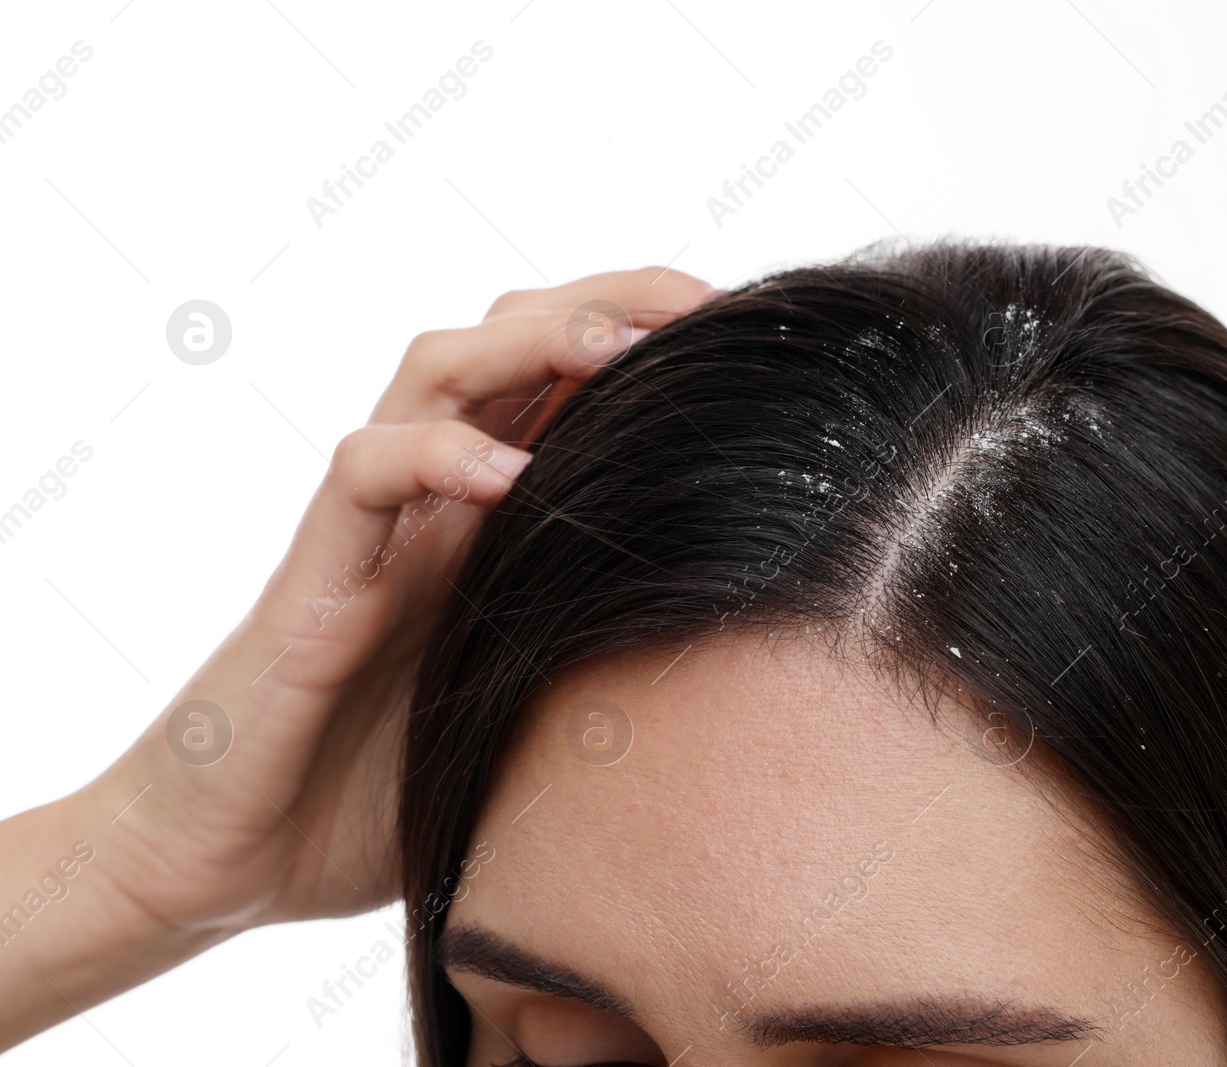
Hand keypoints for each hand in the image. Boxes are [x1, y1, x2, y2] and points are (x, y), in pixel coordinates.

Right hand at [0, 267, 717, 1047]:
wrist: (231, 859)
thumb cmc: (378, 792)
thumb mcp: (523, 709)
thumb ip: (593, 658)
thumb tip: (737, 660)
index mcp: (491, 521)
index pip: (565, 384)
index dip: (647, 338)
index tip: (741, 332)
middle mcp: (433, 502)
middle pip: (509, 339)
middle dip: (608, 302)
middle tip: (703, 301)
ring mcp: (371, 530)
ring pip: (434, 374)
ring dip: (528, 343)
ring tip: (617, 351)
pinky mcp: (314, 580)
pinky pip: (362, 477)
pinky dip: (433, 456)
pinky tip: (504, 475)